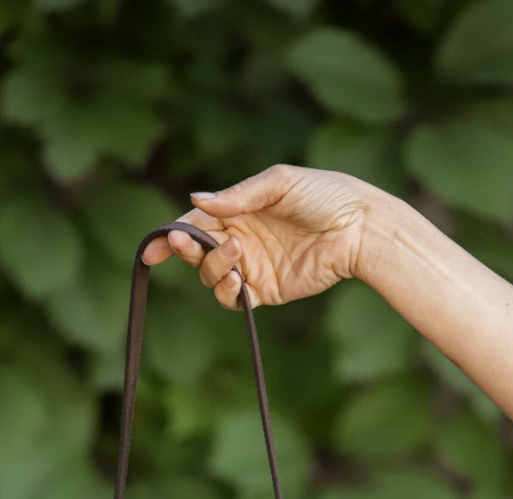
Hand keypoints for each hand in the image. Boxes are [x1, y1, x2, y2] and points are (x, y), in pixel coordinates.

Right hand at [141, 163, 374, 309]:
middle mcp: (240, 239)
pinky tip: (236, 280)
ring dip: (213, 268)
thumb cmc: (323, 195)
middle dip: (186, 250)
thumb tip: (197, 200)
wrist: (359, 227)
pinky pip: (235, 300)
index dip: (171, 236)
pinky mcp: (267, 291)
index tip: (154, 246)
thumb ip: (238, 197)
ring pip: (212, 277)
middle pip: (197, 252)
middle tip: (184, 244)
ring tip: (236, 253)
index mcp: (238, 211)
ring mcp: (252, 267)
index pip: (195, 223)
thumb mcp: (278, 183)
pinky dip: (228, 293)